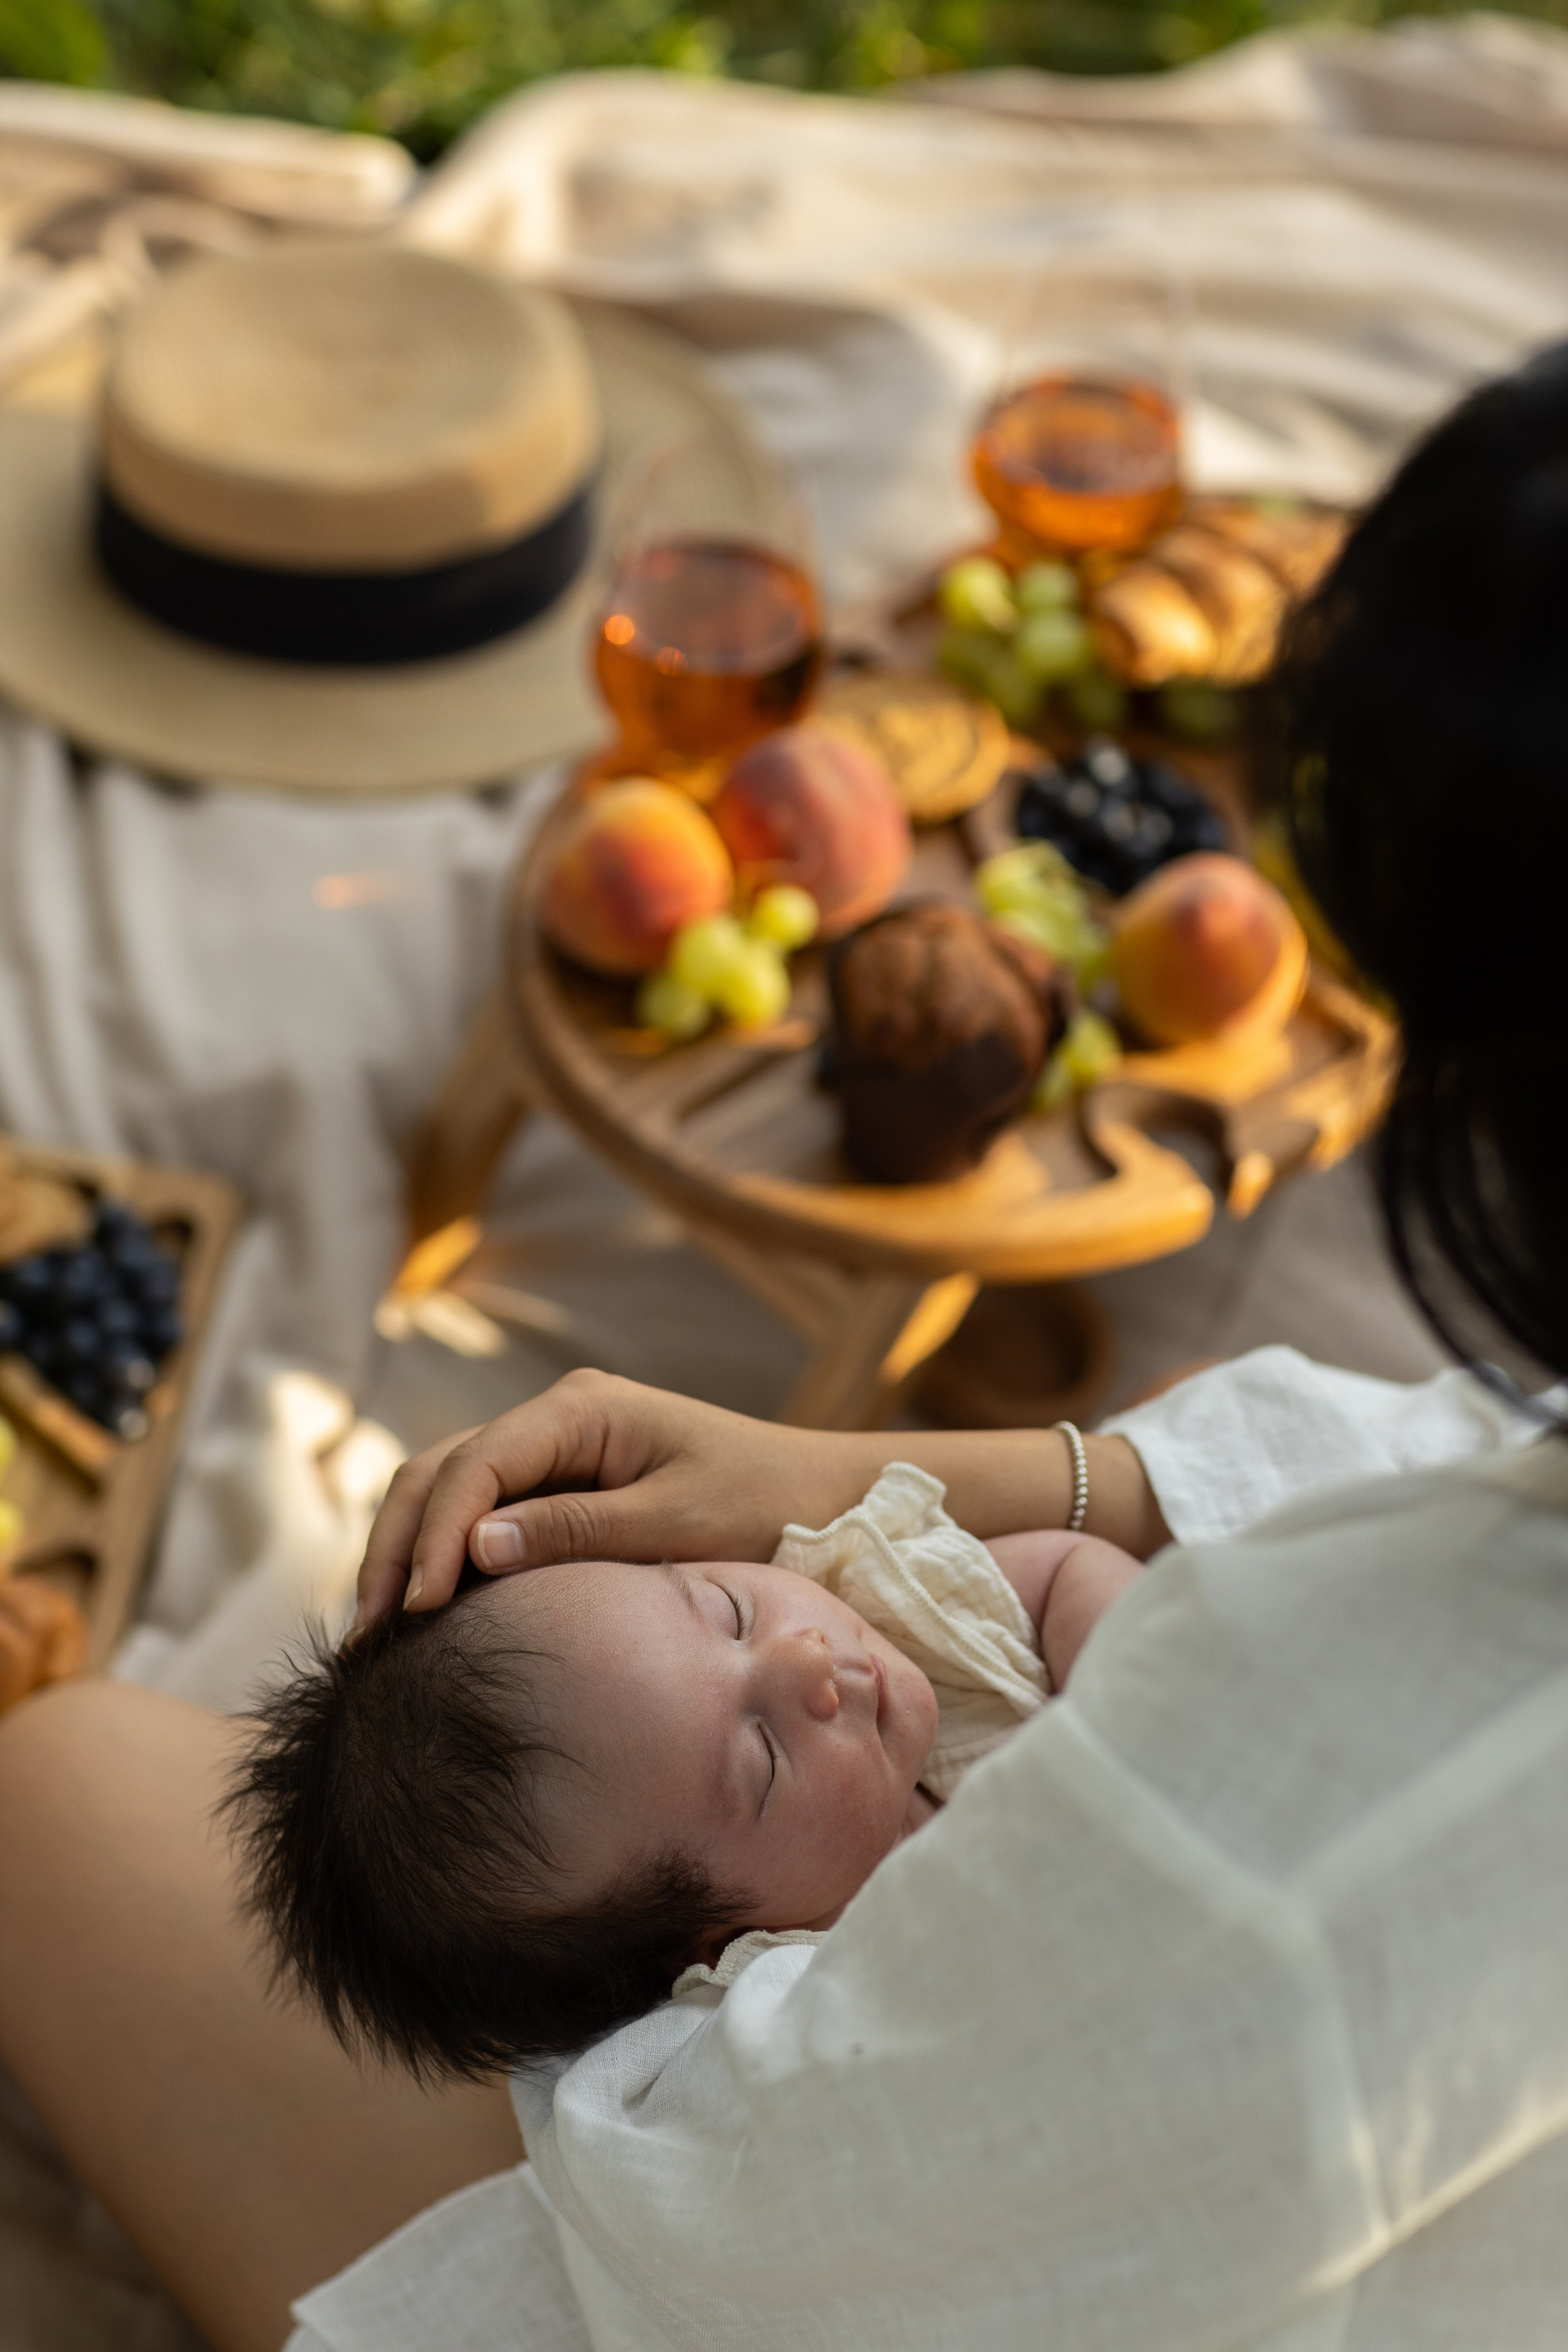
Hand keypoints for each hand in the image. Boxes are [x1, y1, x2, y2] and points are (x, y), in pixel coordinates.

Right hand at [353, 1369, 878, 1626]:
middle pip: (440, 1470)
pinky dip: (442, 1559)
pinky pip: (479, 1514)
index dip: (437, 1535)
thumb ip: (578, 1532)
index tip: (417, 1609)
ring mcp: (553, 1450)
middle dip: (398, 1546)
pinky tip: (422, 1617)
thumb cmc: (763, 1506)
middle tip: (370, 1635)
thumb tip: (474, 1550)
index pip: (477, 1464)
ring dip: (407, 1554)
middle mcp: (556, 1417)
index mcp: (583, 1408)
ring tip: (377, 1636)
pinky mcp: (558, 1487)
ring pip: (446, 1491)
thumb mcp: (677, 1523)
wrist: (819, 1500)